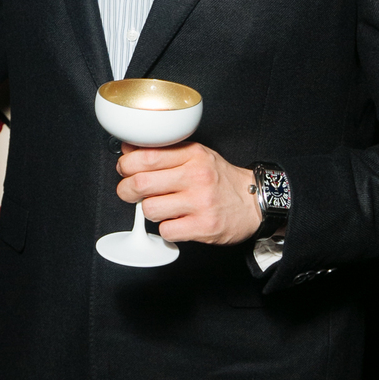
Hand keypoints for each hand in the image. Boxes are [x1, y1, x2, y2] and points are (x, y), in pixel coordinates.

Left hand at [117, 142, 261, 245]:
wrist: (254, 202)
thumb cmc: (221, 179)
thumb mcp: (196, 155)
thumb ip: (164, 152)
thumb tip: (129, 149)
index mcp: (193, 155)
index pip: (147, 156)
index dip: (126, 164)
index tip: (125, 169)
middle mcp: (196, 176)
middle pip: (141, 183)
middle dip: (126, 190)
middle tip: (129, 192)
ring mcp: (200, 202)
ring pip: (150, 209)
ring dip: (149, 211)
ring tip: (161, 207)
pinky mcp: (204, 226)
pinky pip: (166, 230)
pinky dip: (166, 229)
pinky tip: (176, 221)